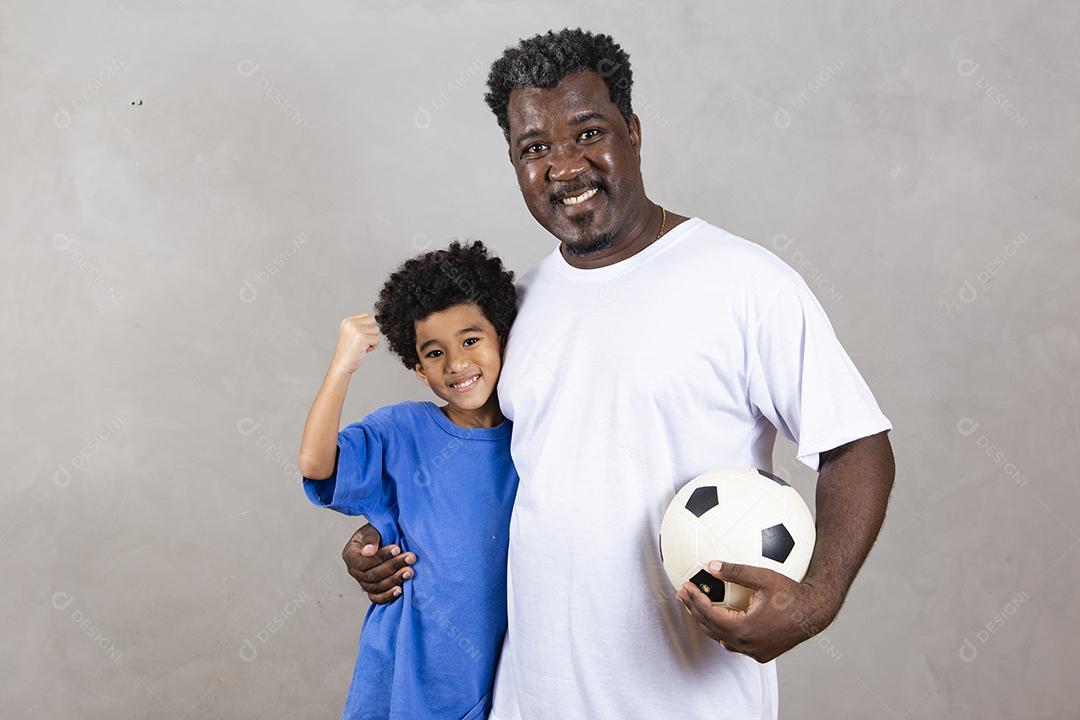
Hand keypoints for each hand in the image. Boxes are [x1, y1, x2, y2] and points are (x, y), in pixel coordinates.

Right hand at [331, 314, 380, 374]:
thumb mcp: (352, 333)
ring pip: (376, 330)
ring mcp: (356, 330)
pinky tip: (363, 350)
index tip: (360, 337)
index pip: (368, 316)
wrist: (342, 364)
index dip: (368, 328)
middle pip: (374, 322)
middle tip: (362, 342)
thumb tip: (376, 320)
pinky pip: (377, 340)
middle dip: (372, 333)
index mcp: (347, 321)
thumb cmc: (349, 351)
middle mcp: (351, 323)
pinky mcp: (362, 338)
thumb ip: (361, 325)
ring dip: (372, 340)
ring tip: (362, 346)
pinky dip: (373, 346)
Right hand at [342, 523, 415, 603]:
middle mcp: (354, 571)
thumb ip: (370, 539)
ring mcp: (362, 582)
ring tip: (409, 572)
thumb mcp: (373, 529)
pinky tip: (400, 590)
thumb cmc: (378, 531)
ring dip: (394, 580)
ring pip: (376, 587)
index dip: (381, 556)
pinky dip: (388, 596)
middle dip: (392, 566)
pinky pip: (377, 598)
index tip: (397, 549)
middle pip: (371, 575)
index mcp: (350, 555)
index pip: (363, 561)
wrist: (385, 538)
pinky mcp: (372, 590)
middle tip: (410, 558)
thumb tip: (368, 551)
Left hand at [675, 561, 838, 662]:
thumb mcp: (764, 577)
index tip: (685, 585)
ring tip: (695, 604)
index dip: (694, 600)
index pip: (709, 614)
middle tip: (683, 593)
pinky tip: (719, 616)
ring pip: (721, 638)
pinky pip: (735, 643)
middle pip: (711, 628)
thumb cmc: (792, 592)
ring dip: (707, 621)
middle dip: (694, 610)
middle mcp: (746, 644)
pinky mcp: (762, 654)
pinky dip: (723, 630)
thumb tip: (710, 564)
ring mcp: (754, 651)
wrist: (815, 612)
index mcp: (744, 628)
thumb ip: (736, 571)